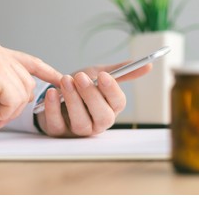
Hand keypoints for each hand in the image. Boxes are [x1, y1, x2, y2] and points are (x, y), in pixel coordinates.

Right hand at [0, 41, 61, 132]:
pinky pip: (14, 100)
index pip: (30, 61)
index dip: (47, 72)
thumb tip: (33, 91)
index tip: (61, 79)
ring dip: (7, 109)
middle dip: (15, 104)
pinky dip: (2, 112)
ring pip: (24, 93)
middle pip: (29, 83)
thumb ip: (10, 83)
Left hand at [36, 61, 151, 136]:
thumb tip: (148, 65)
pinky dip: (53, 108)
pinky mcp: (58, 132)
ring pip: (81, 122)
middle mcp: (97, 123)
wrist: (55, 93)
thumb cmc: (80, 86)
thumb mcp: (99, 75)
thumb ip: (120, 72)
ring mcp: (78, 130)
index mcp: (110, 108)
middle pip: (102, 116)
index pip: (118, 103)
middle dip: (92, 96)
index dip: (111, 90)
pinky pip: (57, 125)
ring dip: (73, 101)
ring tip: (65, 80)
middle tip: (81, 77)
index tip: (103, 76)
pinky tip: (50, 92)